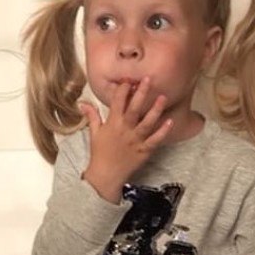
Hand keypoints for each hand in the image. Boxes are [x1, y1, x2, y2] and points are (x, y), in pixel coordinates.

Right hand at [80, 77, 172, 202]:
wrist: (105, 176)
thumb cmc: (99, 154)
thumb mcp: (94, 133)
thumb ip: (92, 116)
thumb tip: (83, 103)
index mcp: (112, 124)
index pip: (117, 102)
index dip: (123, 89)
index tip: (129, 79)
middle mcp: (124, 130)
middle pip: (133, 108)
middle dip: (141, 93)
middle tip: (149, 79)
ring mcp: (135, 140)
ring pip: (146, 123)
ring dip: (155, 110)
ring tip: (163, 97)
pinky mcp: (144, 151)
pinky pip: (155, 140)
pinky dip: (163, 132)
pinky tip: (170, 121)